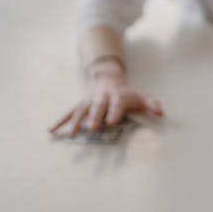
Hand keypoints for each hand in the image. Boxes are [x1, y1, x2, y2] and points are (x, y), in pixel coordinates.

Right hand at [48, 75, 162, 135]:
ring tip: (71, 133)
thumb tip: (161, 113)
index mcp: (118, 96)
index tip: (112, 122)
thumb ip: (152, 104)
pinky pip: (68, 113)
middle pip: (98, 107)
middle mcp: (102, 98)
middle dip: (94, 117)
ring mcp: (89, 101)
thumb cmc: (127, 93)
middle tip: (92, 129)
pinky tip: (51, 131)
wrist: (107, 78)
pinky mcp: (80, 105)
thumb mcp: (141, 96)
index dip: (115, 112)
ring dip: (76, 121)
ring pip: (81, 110)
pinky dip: (60, 122)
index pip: (117, 103)